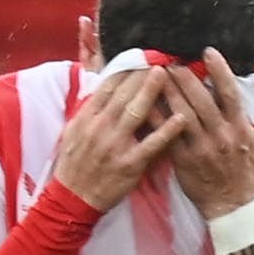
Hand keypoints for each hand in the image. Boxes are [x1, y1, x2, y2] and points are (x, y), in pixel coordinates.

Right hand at [47, 64, 191, 211]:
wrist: (72, 199)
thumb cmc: (74, 165)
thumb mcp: (73, 132)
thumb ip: (89, 111)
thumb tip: (103, 88)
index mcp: (87, 118)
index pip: (106, 86)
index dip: (123, 68)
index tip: (138, 55)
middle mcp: (100, 128)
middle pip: (122, 94)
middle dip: (140, 73)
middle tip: (157, 55)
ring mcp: (115, 145)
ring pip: (136, 112)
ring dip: (152, 91)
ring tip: (166, 73)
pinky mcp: (130, 164)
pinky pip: (151, 144)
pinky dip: (167, 131)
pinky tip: (181, 117)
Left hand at [160, 52, 253, 220]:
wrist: (233, 205)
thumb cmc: (243, 171)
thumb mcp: (253, 142)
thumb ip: (242, 118)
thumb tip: (235, 92)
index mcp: (239, 128)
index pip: (229, 93)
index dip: (219, 70)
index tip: (207, 51)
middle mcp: (221, 136)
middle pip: (201, 99)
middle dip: (185, 77)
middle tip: (172, 61)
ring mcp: (201, 148)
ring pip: (181, 114)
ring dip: (168, 92)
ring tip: (157, 75)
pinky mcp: (183, 160)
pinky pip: (166, 134)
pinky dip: (156, 117)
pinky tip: (145, 103)